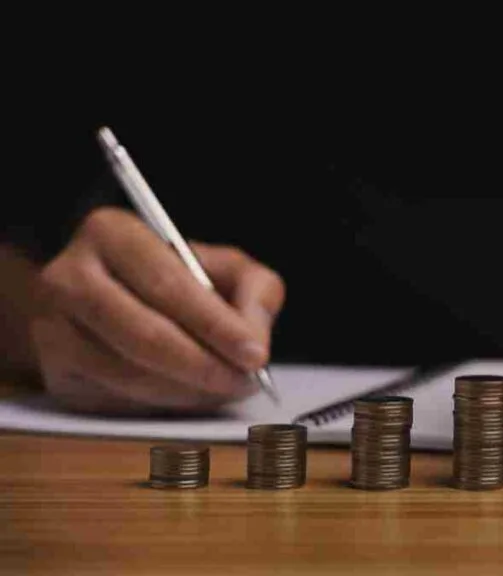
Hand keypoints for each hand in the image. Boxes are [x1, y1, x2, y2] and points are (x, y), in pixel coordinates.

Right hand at [30, 207, 285, 413]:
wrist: (110, 295)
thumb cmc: (179, 279)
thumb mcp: (224, 266)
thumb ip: (255, 290)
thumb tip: (254, 340)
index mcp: (112, 234)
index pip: (167, 285)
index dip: (215, 325)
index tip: (255, 355)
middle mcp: (68, 278)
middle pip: (144, 336)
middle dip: (205, 367)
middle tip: (245, 382)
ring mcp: (52, 330)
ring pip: (130, 377)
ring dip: (189, 392)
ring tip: (226, 388)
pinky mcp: (56, 375)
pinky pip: (117, 402)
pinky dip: (165, 405)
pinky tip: (192, 394)